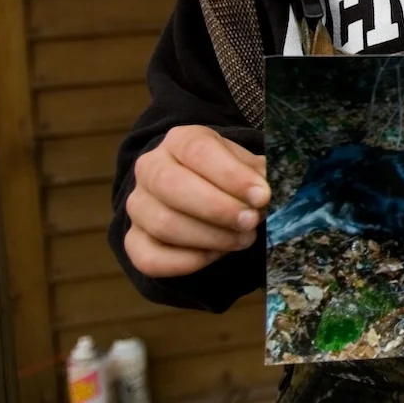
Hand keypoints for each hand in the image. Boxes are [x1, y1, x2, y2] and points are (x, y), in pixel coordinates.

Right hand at [124, 125, 268, 277]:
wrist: (203, 195)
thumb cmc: (230, 178)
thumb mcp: (248, 167)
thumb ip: (260, 176)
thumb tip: (269, 194)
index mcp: (180, 140)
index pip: (199, 151)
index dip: (232, 175)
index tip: (262, 196)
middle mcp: (150, 168)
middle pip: (172, 186)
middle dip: (218, 208)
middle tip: (251, 221)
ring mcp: (138, 205)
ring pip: (163, 224)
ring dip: (210, 237)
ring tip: (244, 238)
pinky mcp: (134, 240)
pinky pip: (150, 259)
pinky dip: (185, 262)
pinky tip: (216, 255)